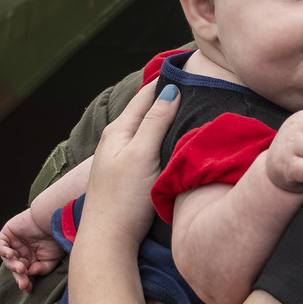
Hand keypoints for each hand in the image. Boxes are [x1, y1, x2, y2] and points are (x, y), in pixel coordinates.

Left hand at [0, 208, 65, 291]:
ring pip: (8, 259)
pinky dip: (4, 251)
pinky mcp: (8, 233)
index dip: (26, 281)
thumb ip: (42, 269)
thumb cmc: (55, 237)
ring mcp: (14, 243)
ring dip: (13, 265)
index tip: (28, 289)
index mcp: (32, 258)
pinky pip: (1, 245)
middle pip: (16, 267)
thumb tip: (31, 274)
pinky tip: (11, 255)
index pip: (25, 273)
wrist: (53, 218)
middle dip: (19, 276)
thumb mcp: (52, 258)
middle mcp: (22, 251)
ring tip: (21, 268)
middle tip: (24, 283)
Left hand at [82, 81, 180, 246]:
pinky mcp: (127, 175)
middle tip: (194, 82)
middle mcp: (116, 140)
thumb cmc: (125, 198)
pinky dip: (161, 136)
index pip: (146, 94)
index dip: (165, 78)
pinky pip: (147, 145)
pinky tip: (172, 140)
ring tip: (188, 106)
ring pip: (146, 128)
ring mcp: (120, 159)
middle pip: (145, 109)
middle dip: (166, 95)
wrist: (108, 240)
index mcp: (119, 130)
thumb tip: (171, 90)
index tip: (186, 63)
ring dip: (163, 116)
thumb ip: (155, 122)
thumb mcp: (143, 154)